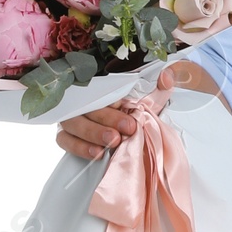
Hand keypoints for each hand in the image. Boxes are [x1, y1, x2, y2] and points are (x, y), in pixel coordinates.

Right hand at [52, 60, 226, 162]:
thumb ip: (161, 84)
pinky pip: (66, 140)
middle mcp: (85, 100)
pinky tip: (97, 154)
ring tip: (113, 143)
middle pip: (88, 106)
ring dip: (92, 133)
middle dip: (108, 119)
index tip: (133, 117)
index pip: (102, 89)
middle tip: (127, 130)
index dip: (115, 104)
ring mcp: (73, 117)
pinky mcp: (66, 136)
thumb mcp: (152, 97)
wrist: (133, 133)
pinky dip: (79, 147)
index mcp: (104, 87)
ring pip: (73, 123)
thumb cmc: (138, 112)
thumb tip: (166, 78)